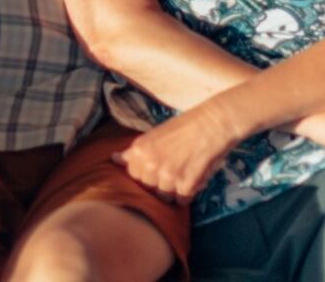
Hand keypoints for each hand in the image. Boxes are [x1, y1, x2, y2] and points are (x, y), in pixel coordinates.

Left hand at [115, 104, 236, 204]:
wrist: (211, 124)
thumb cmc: (183, 127)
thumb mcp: (154, 135)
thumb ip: (134, 151)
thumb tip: (113, 159)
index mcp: (140, 149)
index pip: (133, 175)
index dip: (145, 173)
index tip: (157, 166)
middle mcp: (150, 164)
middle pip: (148, 188)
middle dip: (158, 183)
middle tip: (173, 168)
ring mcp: (168, 176)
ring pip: (164, 197)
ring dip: (173, 190)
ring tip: (183, 172)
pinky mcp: (186, 185)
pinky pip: (181, 202)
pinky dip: (187, 194)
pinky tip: (193, 177)